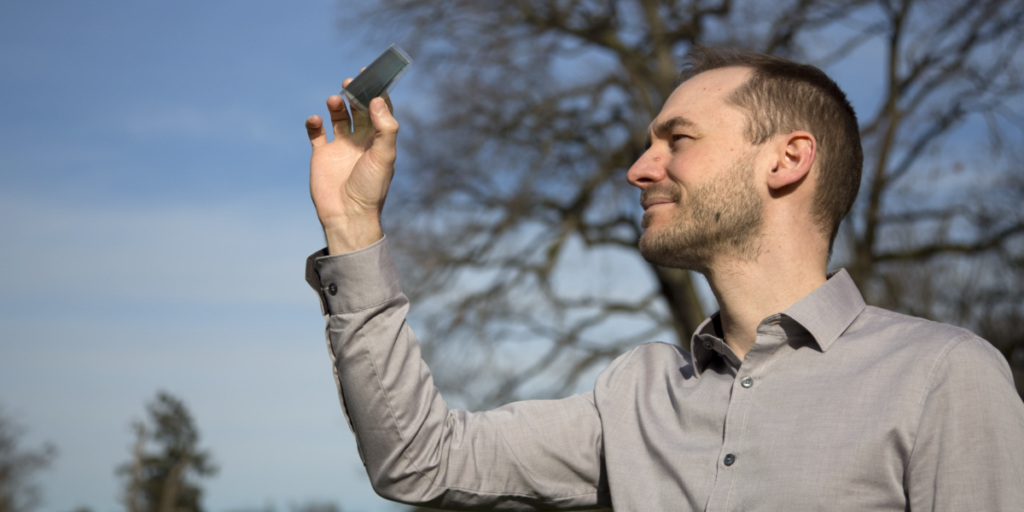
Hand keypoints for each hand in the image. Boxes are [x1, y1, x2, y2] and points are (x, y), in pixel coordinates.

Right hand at [305, 80, 397, 253]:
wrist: (348, 215)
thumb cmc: (370, 188)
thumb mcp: (384, 157)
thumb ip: (385, 128)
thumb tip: (377, 99)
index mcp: (378, 141)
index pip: (379, 110)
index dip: (376, 91)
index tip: (371, 75)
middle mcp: (360, 141)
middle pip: (358, 109)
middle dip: (355, 94)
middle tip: (349, 83)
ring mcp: (340, 147)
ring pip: (338, 117)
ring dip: (336, 105)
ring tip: (334, 100)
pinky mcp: (322, 155)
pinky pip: (316, 133)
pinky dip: (314, 122)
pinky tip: (315, 120)